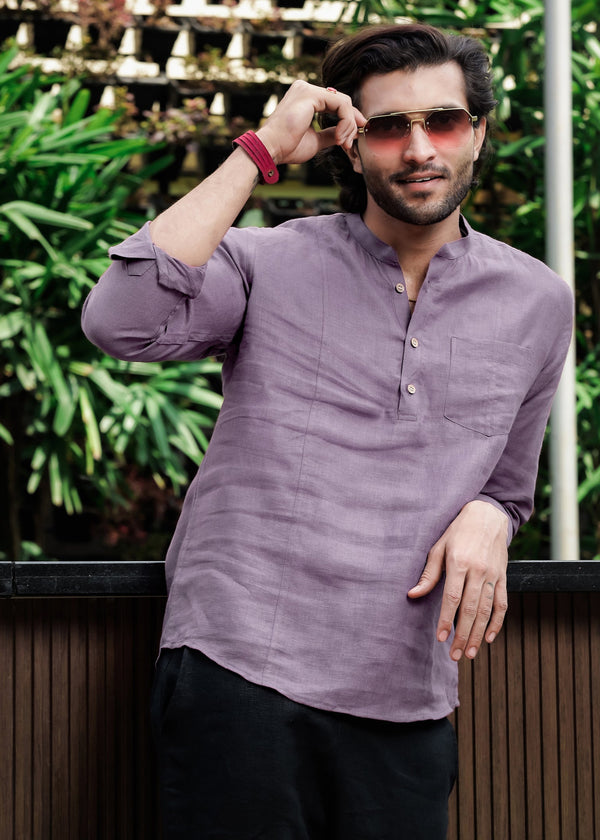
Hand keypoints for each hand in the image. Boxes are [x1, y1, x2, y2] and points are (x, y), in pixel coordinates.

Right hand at [256, 80, 364, 165]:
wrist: (271, 149)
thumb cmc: (287, 147)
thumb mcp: (315, 140)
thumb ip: (330, 134)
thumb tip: (348, 134)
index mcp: (305, 98)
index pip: (335, 104)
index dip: (349, 121)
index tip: (353, 139)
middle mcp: (306, 89)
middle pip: (341, 101)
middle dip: (351, 124)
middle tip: (349, 144)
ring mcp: (308, 89)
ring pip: (344, 102)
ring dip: (349, 125)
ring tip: (343, 143)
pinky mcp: (311, 94)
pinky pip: (341, 104)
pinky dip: (346, 122)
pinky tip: (339, 137)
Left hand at [407, 500, 508, 660]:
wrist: (487, 515)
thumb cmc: (457, 531)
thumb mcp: (438, 547)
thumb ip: (428, 574)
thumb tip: (412, 594)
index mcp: (459, 563)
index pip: (452, 598)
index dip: (446, 620)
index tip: (441, 638)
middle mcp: (479, 570)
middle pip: (471, 609)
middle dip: (463, 635)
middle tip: (456, 655)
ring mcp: (493, 574)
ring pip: (487, 610)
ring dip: (479, 634)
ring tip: (471, 653)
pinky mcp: (504, 576)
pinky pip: (502, 603)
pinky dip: (498, 622)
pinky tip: (490, 637)